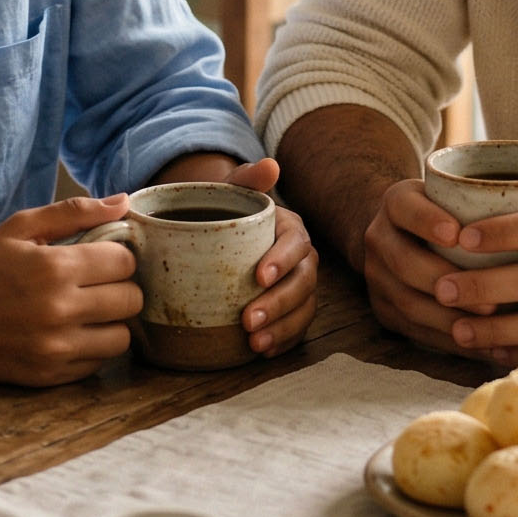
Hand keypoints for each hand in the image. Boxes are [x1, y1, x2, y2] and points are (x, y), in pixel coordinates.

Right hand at [0, 195, 142, 386]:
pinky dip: (92, 348)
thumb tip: (125, 202)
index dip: (118, 256)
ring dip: (112, 322)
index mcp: (55, 268)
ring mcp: (55, 349)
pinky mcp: (48, 376)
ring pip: (122, 338)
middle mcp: (60, 311)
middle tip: (97, 284)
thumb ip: (74, 212)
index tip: (101, 258)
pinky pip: (97, 363)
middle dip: (120, 287)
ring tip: (88, 311)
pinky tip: (70, 333)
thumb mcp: (19, 228)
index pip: (126, 262)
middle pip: (131, 300)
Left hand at [152, 155, 320, 356]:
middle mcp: (300, 258)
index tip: (259, 277)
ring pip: (303, 308)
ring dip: (283, 328)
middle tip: (249, 321)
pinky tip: (261, 351)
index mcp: (289, 228)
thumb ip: (247, 178)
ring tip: (255, 343)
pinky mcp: (288, 309)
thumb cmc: (224, 210)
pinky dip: (282, 341)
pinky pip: (295, 328)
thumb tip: (270, 165)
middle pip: (303, 281)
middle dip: (280, 303)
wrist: (213, 231)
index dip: (283, 260)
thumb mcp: (231, 189)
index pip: (296, 244)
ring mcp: (296, 285)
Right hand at [361, 176, 472, 355]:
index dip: (428, 221)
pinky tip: (482, 346)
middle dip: (447, 282)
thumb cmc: (447, 213)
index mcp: (396, 202)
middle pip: (405, 262)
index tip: (458, 235)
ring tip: (491, 328)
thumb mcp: (453, 195)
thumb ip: (483, 200)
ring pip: (409, 303)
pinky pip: (414, 330)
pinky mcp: (384, 310)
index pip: (406, 208)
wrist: (400, 234)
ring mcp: (377, 277)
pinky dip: (449, 340)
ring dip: (451, 319)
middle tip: (490, 301)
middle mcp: (379, 238)